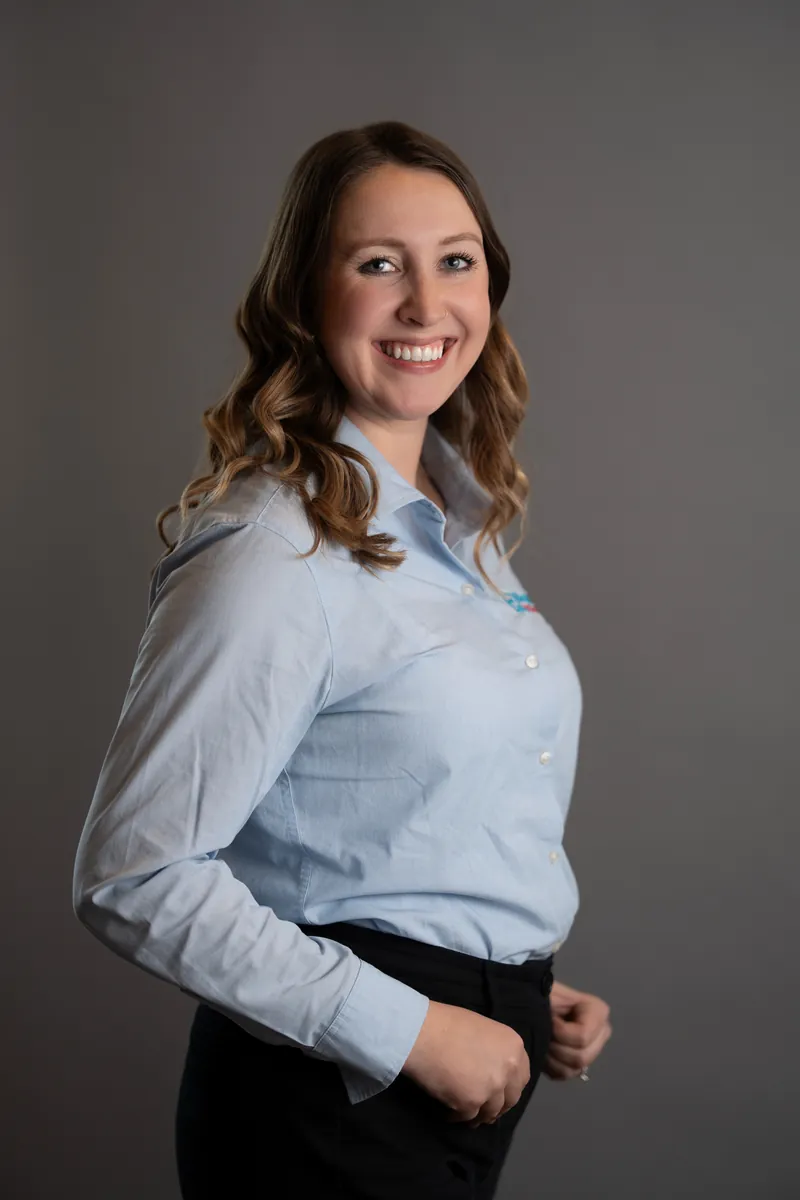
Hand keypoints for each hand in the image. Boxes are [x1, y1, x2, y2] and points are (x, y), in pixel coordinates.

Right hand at [401, 1000, 529, 1125]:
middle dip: (498, 1106)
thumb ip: (495, 1052)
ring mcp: (492, 1087)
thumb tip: (491, 1069)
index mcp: (514, 1047)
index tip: (500, 1092)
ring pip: (491, 1112)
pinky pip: (468, 1117)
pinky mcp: (472, 1103)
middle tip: (483, 1108)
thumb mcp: (483, 1030)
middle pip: (511, 1099)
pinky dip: (458, 1117)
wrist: (423, 1033)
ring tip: (464, 1113)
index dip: (510, 1087)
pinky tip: (448, 1112)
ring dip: (479, 1115)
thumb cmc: (447, 1024)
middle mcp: (509, 1068)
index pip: (522, 1077)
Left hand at [544, 979, 611, 1080]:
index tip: (549, 1019)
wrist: (532, 1002)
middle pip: (581, 1057)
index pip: (583, 1037)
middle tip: (543, 1033)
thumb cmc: (540, 994)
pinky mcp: (578, 1063)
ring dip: (551, 1057)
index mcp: (598, 1013)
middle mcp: (601, 1033)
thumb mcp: (547, 993)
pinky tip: (543, 1050)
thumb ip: (555, 1007)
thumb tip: (553, 1023)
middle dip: (555, 1047)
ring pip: (574, 1068)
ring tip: (542, 1040)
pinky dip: (550, 1066)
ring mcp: (592, 1050)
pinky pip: (566, 1074)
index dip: (559, 1032)